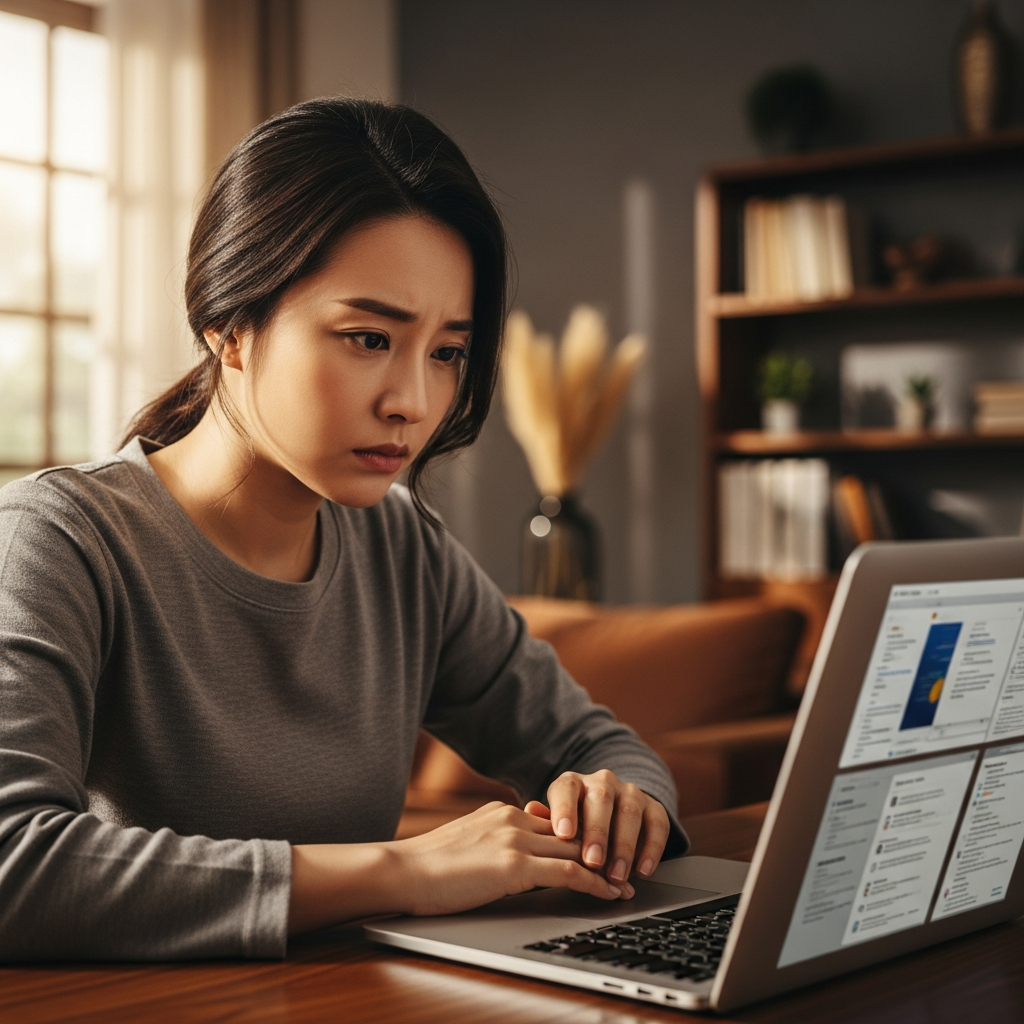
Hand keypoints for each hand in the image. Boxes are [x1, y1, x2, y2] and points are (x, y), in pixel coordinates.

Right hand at [393, 801, 627, 915]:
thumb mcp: (467, 843)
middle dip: (601, 847)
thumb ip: (494, 841)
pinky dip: (594, 882)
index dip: (580, 836)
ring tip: (625, 882)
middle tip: (625, 863)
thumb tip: (512, 856)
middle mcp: (513, 818)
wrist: (403, 870)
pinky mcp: (514, 865)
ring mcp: (515, 839)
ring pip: (576, 848)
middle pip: (571, 831)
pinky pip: (567, 871)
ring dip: (606, 866)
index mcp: (501, 812)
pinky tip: (608, 892)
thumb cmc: (427, 865)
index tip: (598, 848)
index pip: (553, 822)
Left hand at [525, 769, 669, 885]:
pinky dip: (652, 849)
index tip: (563, 834)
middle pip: (601, 800)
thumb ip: (544, 821)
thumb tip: (530, 809)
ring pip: (629, 812)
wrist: (608, 816)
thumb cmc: (573, 825)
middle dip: (598, 833)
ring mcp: (629, 793)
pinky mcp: (653, 807)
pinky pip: (657, 824)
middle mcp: (602, 783)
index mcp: (572, 784)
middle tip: (593, 861)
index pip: (567, 789)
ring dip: (624, 846)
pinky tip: (643, 870)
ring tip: (616, 875)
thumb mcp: (556, 823)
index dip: (565, 810)